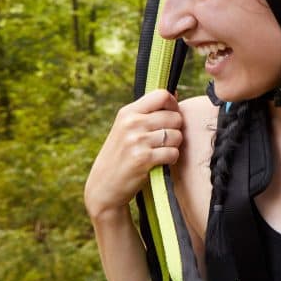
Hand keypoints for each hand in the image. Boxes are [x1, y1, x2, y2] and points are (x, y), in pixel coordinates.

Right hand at [84, 89, 183, 219]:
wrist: (103, 187)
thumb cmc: (120, 155)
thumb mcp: (126, 128)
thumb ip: (148, 112)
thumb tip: (176, 93)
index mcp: (127, 112)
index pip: (162, 95)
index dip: (173, 105)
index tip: (170, 116)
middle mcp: (131, 123)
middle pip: (175, 117)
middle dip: (176, 130)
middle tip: (163, 141)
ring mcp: (136, 141)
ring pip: (177, 136)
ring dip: (173, 146)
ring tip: (159, 152)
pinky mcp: (143, 159)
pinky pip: (173, 153)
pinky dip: (171, 159)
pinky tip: (159, 162)